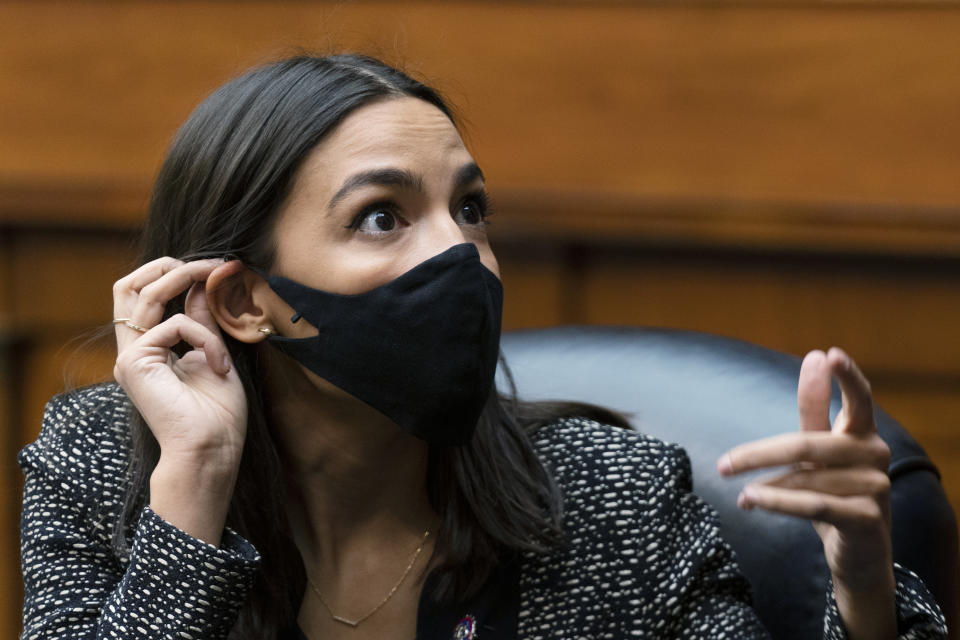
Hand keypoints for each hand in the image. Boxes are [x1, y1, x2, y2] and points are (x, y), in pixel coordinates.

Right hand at [113, 257, 247, 542]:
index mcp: (151, 350)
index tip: (216, 267)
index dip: (174, 272)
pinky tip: (219, 364)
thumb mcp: (215, 353)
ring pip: (145, 293)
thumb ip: (204, 319)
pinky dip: (204, 336)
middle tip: (211, 265)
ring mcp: (129, 357)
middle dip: (170, 265)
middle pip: (127, 285)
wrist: (212, 451)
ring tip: (220, 281)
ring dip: (188, 279)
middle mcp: (133, 351)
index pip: (142, 294)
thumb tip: (205, 281)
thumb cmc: (218, 414)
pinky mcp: (134, 364)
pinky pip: (173, 325)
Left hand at [718, 348, 895, 639]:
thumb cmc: (832, 491)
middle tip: (723, 465)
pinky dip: (776, 502)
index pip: (859, 397)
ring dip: (764, 488)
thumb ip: (814, 409)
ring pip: (803, 478)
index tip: (829, 354)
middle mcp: (875, 453)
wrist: (858, 553)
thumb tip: (813, 356)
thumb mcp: (818, 450)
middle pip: (806, 444)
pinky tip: (750, 501)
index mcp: (863, 431)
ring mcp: (876, 486)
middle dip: (758, 454)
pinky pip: (813, 504)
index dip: (846, 376)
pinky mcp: (867, 518)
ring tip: (741, 494)